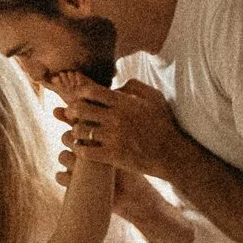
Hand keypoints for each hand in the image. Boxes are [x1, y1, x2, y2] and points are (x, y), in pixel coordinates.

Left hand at [59, 78, 181, 180]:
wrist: (171, 154)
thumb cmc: (163, 124)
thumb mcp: (154, 97)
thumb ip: (133, 86)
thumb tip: (114, 86)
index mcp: (124, 102)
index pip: (91, 91)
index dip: (80, 93)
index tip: (79, 98)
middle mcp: (116, 118)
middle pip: (81, 109)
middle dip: (71, 111)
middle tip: (70, 115)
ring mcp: (114, 137)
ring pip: (80, 131)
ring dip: (74, 132)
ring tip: (76, 133)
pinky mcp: (113, 156)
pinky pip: (86, 152)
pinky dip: (79, 150)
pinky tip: (81, 150)